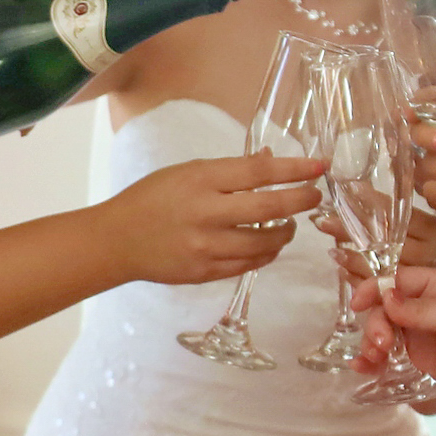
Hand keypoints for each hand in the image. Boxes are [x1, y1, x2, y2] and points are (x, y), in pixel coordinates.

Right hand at [98, 153, 326, 284]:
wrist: (117, 241)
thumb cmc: (150, 199)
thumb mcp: (186, 172)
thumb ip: (228, 171)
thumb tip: (270, 162)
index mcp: (200, 180)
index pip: (259, 172)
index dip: (294, 170)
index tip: (319, 167)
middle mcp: (206, 213)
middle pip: (269, 207)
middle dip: (300, 201)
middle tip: (314, 197)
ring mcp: (206, 247)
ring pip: (264, 243)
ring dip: (286, 232)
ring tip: (290, 224)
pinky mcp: (205, 272)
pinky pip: (249, 264)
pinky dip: (266, 254)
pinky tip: (268, 245)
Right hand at [363, 265, 435, 412]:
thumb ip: (418, 309)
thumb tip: (384, 298)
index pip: (399, 279)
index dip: (375, 288)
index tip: (356, 304)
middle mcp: (431, 307)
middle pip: (388, 308)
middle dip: (376, 323)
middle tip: (381, 343)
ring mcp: (428, 335)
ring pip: (388, 333)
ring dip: (373, 343)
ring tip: (373, 359)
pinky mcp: (428, 361)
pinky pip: (395, 358)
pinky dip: (378, 362)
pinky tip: (364, 369)